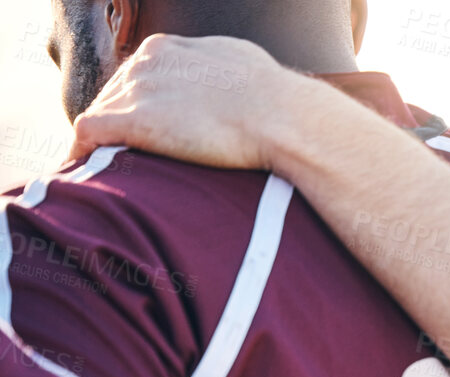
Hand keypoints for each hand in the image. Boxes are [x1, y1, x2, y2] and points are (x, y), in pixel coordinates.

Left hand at [70, 35, 302, 168]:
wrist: (281, 117)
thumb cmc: (275, 97)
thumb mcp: (239, 63)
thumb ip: (217, 69)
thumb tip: (227, 85)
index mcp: (168, 49)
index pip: (137, 75)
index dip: (140, 103)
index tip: (149, 128)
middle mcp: (146, 63)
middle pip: (114, 94)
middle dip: (120, 121)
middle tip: (129, 153)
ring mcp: (137, 90)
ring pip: (101, 112)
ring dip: (104, 139)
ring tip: (109, 165)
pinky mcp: (132, 120)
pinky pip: (88, 133)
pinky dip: (83, 151)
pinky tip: (87, 169)